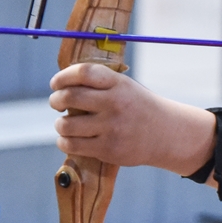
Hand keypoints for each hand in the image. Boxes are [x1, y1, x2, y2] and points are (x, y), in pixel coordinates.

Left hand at [49, 64, 208, 173]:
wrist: (166, 134)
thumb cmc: (138, 108)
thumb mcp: (125, 87)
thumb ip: (98, 84)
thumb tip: (61, 86)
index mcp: (118, 84)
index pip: (83, 73)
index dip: (63, 77)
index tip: (55, 83)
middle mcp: (115, 104)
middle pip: (70, 97)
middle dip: (56, 100)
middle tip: (56, 103)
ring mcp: (112, 128)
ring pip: (67, 125)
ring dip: (60, 124)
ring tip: (64, 124)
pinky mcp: (109, 149)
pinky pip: (73, 145)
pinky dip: (64, 142)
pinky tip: (68, 140)